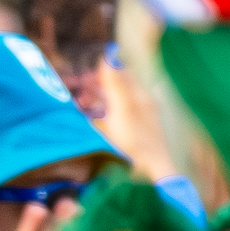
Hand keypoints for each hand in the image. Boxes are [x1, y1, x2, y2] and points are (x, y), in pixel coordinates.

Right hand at [93, 57, 176, 181]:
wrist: (149, 174)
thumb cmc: (135, 141)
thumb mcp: (122, 108)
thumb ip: (114, 82)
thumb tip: (109, 56)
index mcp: (141, 97)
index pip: (123, 75)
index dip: (105, 70)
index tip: (87, 72)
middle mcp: (142, 107)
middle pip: (119, 89)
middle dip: (99, 85)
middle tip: (80, 86)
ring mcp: (138, 123)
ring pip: (116, 105)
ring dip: (98, 101)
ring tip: (81, 102)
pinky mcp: (134, 138)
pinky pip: (115, 121)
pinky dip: (102, 117)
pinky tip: (92, 122)